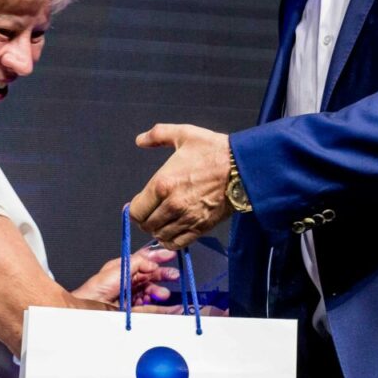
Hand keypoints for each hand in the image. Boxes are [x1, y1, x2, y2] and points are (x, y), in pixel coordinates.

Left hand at [72, 245, 177, 306]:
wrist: (90, 309)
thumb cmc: (97, 288)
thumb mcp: (119, 268)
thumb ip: (138, 262)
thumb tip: (153, 262)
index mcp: (123, 268)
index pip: (144, 260)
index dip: (157, 257)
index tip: (171, 255)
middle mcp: (128, 281)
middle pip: (150, 276)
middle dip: (163, 275)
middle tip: (174, 275)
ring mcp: (131, 296)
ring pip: (151, 292)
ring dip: (160, 291)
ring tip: (164, 294)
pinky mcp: (133, 311)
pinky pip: (152, 309)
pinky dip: (164, 308)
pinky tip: (173, 307)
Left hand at [129, 124, 233, 248]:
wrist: (243, 167)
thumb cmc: (213, 150)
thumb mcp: (184, 134)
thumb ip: (157, 135)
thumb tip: (139, 141)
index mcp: (162, 184)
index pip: (136, 210)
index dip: (135, 208)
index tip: (140, 203)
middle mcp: (171, 205)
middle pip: (146, 225)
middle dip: (145, 219)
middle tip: (151, 212)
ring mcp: (186, 219)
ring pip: (160, 236)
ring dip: (158, 230)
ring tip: (162, 221)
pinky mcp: (200, 228)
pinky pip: (177, 243)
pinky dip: (171, 240)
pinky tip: (172, 232)